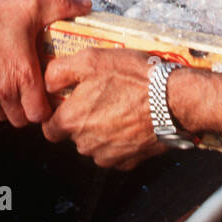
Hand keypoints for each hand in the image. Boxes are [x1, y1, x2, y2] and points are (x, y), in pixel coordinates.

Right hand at [0, 0, 89, 126]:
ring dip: (9, 109)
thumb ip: (63, 6)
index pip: (40, 115)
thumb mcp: (33, 5)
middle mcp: (4, 91)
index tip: (47, 96)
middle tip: (32, 93)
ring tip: (13, 90)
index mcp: (24, 76)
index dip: (47, 110)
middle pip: (22, 120)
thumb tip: (87, 5)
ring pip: (1, 117)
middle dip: (29, 111)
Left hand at [42, 48, 165, 169]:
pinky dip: (121, 139)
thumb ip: (60, 71)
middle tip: (102, 96)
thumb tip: (47, 82)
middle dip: (84, 119)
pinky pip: (116, 152)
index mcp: (72, 121)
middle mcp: (86, 144)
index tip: (70, 102)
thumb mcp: (92, 59)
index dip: (57, 114)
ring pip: (95, 144)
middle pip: (74, 135)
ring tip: (121, 105)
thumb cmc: (134, 78)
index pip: (49, 128)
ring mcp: (108, 156)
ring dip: (102, 129)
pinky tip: (132, 120)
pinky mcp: (129, 162)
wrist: (174, 100)